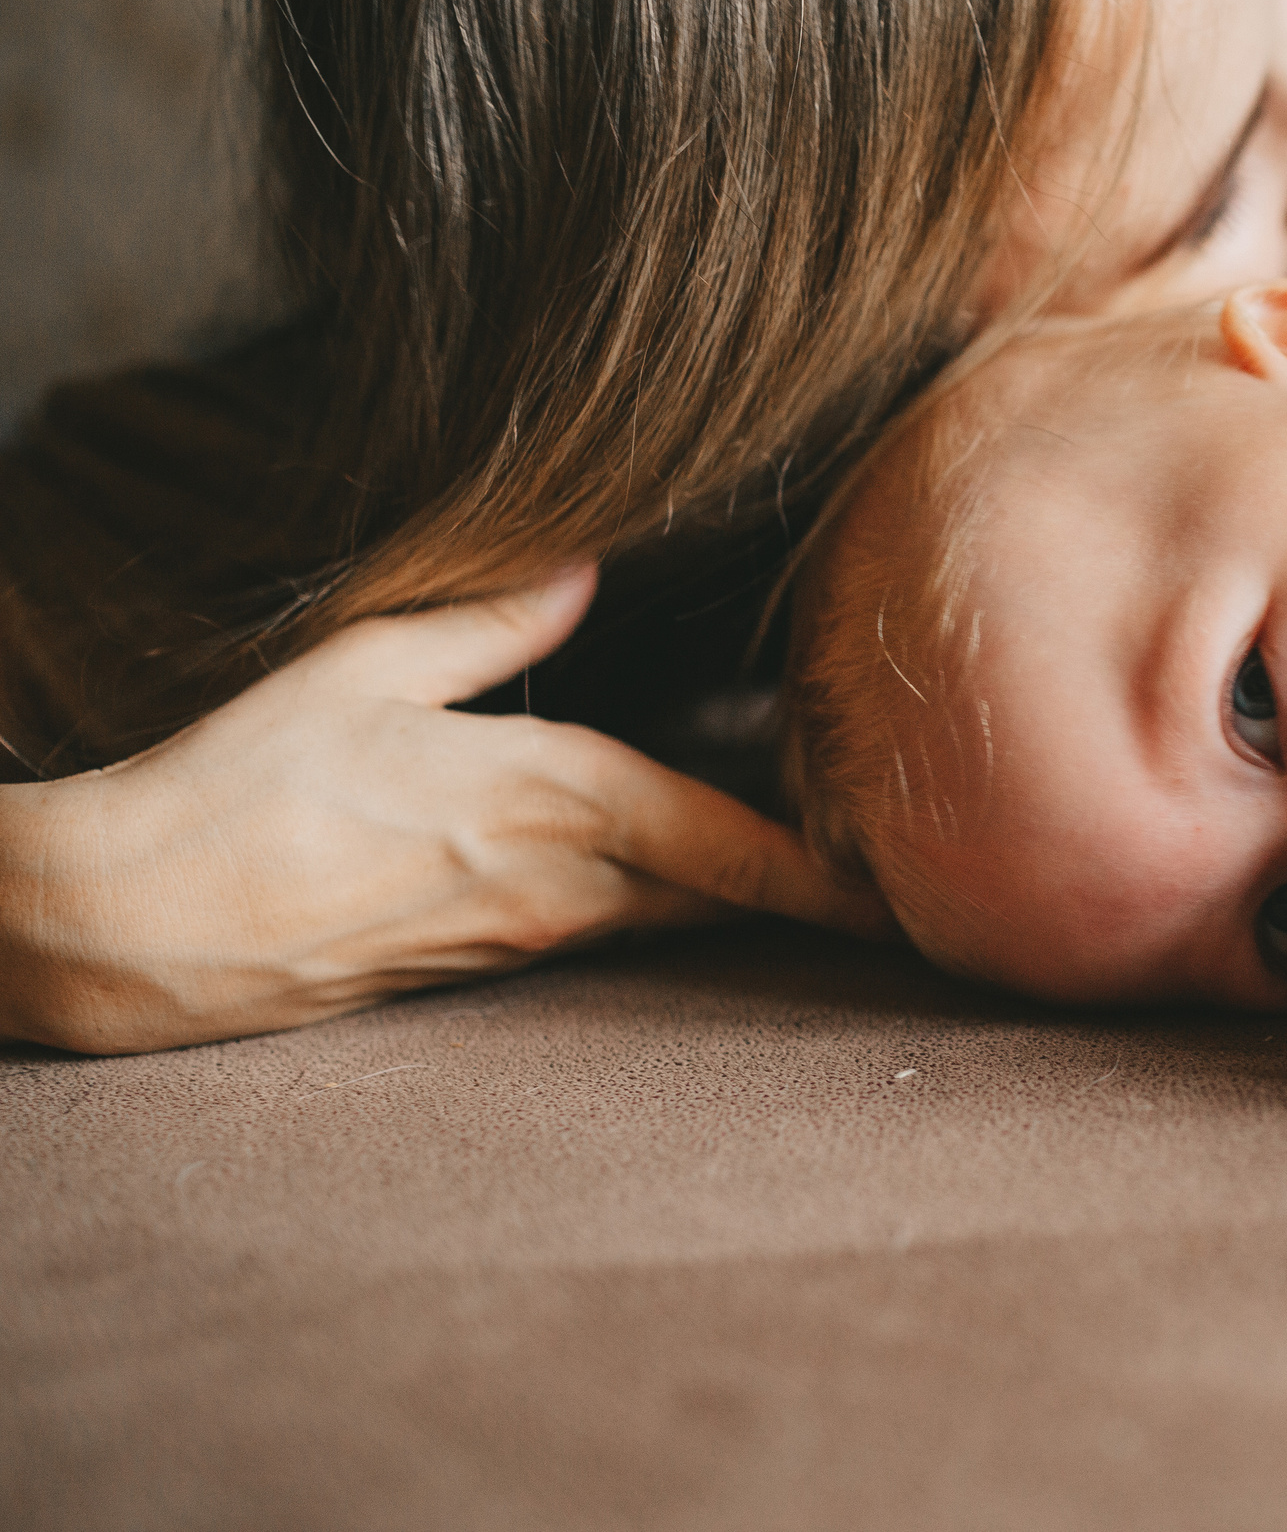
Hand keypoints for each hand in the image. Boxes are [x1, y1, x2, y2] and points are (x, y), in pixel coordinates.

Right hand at [0, 567, 890, 1053]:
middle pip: (721, 894)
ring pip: (665, 916)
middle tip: (894, 875)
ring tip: (811, 864)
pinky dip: (653, 906)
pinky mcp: (472, 970)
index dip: (828, 869)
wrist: (131, 926)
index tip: (907, 887)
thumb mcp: (361, 669)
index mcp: (552, 801)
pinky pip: (597, 935)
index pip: (732, 843)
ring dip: (732, 891)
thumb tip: (584, 562)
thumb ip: (487, 621)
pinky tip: (663, 874)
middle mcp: (558, 884)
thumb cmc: (239, 787)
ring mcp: (519, 938)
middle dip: (808, 887)